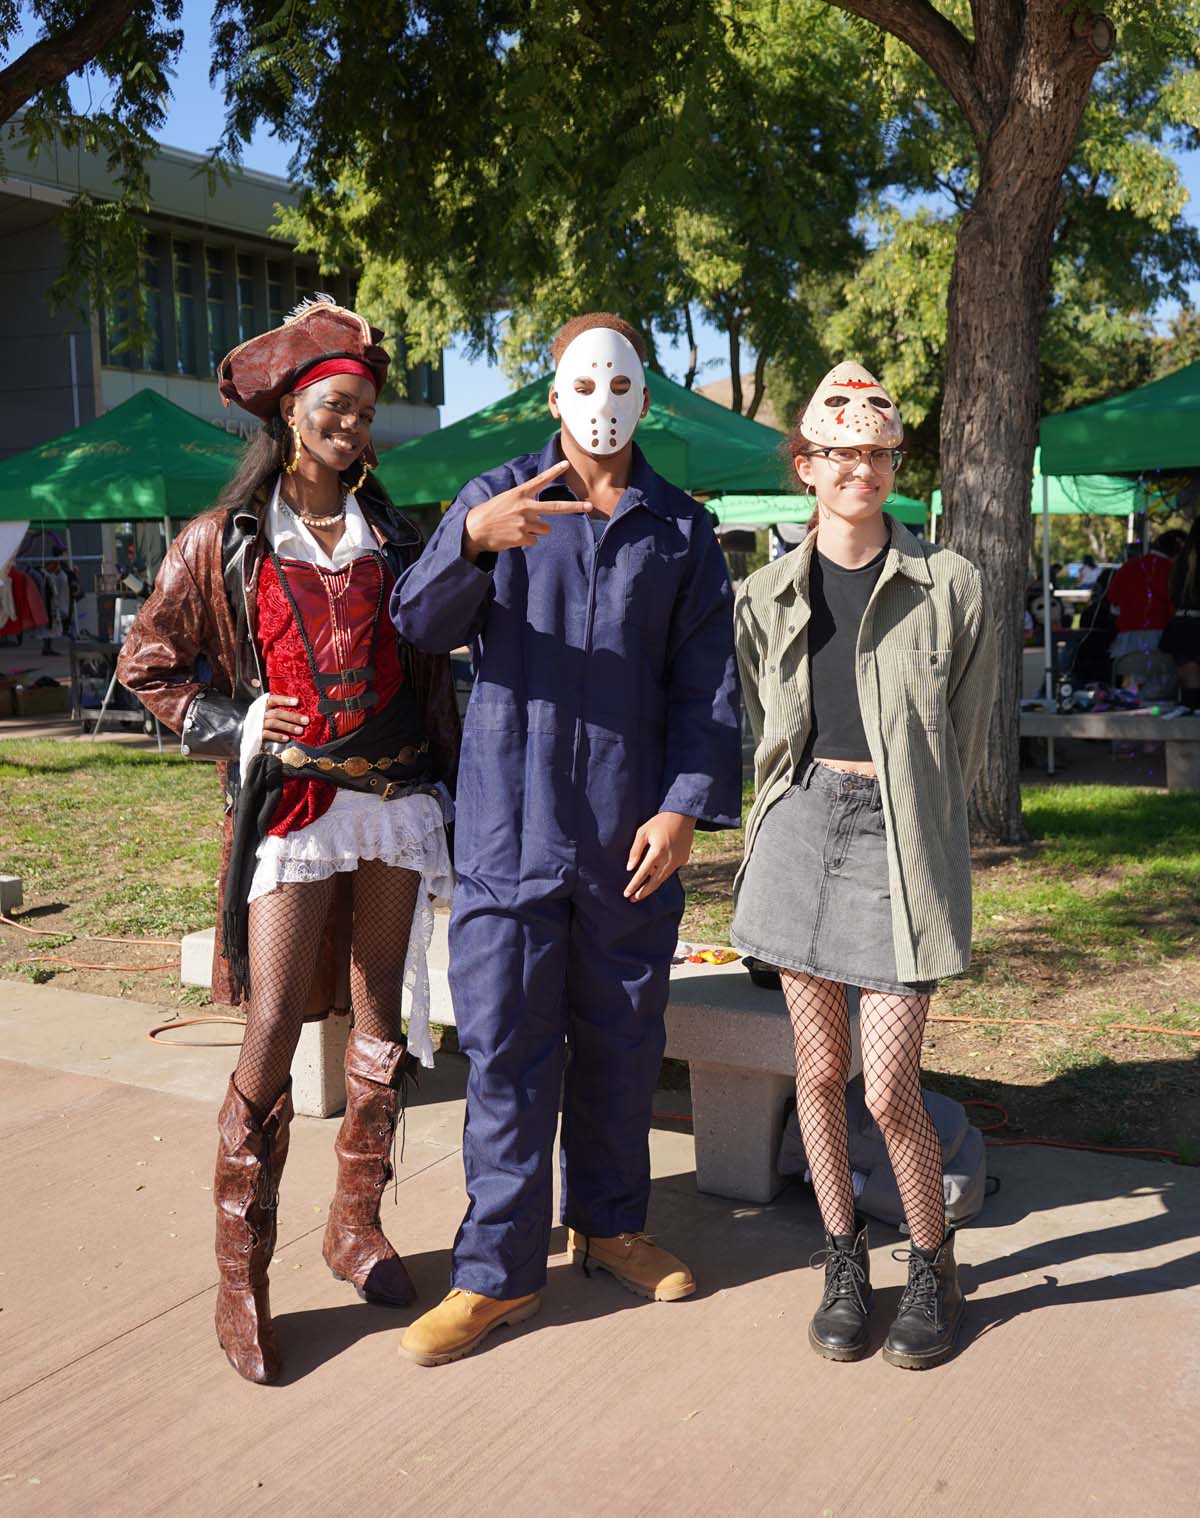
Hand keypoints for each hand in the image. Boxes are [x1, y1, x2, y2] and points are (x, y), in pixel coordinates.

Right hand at [261, 692, 309, 744]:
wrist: (246, 734)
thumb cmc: (264, 721)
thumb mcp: (270, 712)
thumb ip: (281, 709)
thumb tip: (302, 710)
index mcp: (264, 705)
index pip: (274, 700)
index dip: (285, 700)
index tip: (297, 701)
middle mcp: (261, 713)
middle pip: (277, 713)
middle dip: (293, 717)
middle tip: (306, 720)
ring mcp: (258, 724)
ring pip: (274, 723)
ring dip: (288, 726)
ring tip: (300, 730)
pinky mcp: (257, 735)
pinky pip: (267, 734)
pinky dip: (277, 736)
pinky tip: (287, 738)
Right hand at [462, 460, 587, 559]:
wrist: (475, 529)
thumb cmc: (491, 513)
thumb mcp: (506, 500)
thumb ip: (525, 503)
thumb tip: (544, 521)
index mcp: (520, 493)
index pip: (540, 480)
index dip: (554, 472)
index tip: (566, 464)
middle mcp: (525, 506)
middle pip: (556, 508)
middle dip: (575, 507)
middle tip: (590, 506)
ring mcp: (524, 523)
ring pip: (545, 529)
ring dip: (536, 530)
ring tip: (518, 527)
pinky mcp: (522, 537)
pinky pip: (534, 540)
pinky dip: (526, 540)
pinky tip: (513, 536)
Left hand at [624, 811, 696, 901]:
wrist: (683, 816)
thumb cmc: (659, 822)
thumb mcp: (643, 832)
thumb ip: (635, 850)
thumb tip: (630, 868)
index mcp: (657, 852)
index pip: (642, 874)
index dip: (634, 885)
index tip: (626, 894)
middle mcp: (668, 859)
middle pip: (654, 882)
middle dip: (643, 892)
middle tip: (633, 899)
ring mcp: (678, 861)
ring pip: (663, 878)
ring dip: (652, 886)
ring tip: (642, 892)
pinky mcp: (683, 860)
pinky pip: (670, 870)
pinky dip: (661, 875)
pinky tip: (654, 876)